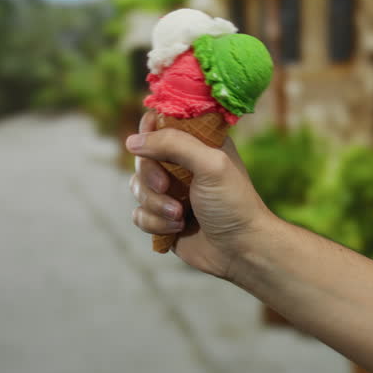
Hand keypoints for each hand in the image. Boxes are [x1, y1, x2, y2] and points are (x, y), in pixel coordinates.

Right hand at [126, 111, 272, 278]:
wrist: (240, 250)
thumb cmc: (233, 203)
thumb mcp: (210, 164)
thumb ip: (173, 144)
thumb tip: (132, 142)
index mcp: (198, 143)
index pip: (162, 123)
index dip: (150, 131)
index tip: (150, 144)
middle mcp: (182, 164)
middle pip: (142, 156)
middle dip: (150, 175)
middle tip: (167, 187)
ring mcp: (171, 191)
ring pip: (136, 187)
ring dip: (155, 204)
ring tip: (180, 215)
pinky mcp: (162, 217)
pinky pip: (138, 213)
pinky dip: (154, 222)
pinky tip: (176, 228)